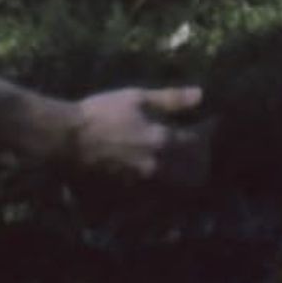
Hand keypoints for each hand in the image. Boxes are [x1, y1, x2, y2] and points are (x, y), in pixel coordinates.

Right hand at [63, 86, 210, 185]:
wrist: (69, 138)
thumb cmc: (101, 112)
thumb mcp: (136, 98)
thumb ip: (170, 99)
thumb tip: (201, 95)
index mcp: (163, 139)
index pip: (199, 141)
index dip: (209, 131)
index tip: (212, 121)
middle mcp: (160, 164)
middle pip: (196, 170)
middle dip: (204, 156)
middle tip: (200, 141)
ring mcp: (146, 179)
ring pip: (181, 183)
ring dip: (190, 171)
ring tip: (186, 156)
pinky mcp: (133, 187)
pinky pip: (163, 188)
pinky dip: (171, 179)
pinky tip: (164, 165)